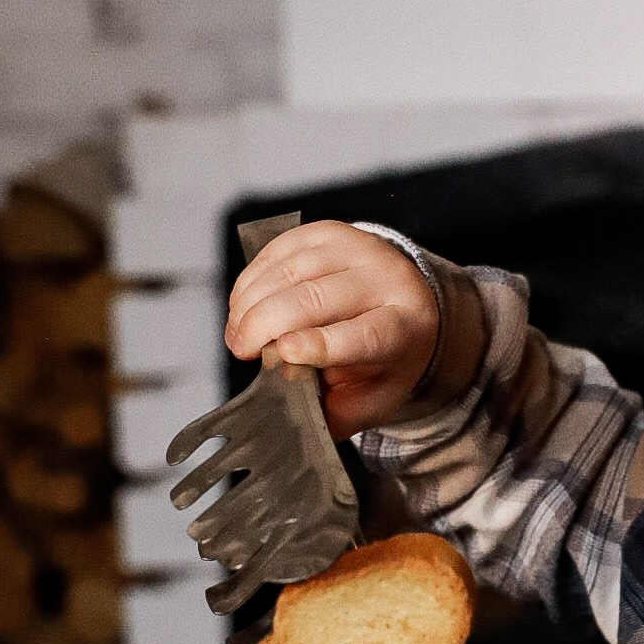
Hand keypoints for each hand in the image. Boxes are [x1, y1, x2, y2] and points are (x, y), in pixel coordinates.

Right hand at [224, 222, 446, 437]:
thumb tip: (289, 410)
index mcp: (405, 327)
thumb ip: (334, 411)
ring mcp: (359, 248)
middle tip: (241, 349)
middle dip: (266, 324)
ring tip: (237, 333)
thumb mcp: (372, 397)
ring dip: (251, 302)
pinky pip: (280, 249)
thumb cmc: (384, 357)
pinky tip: (242, 305)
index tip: (285, 352)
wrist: (404, 302)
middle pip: (317, 298)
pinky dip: (252, 279)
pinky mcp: (331, 232)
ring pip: (292, 270)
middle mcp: (387, 279)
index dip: (323, 343)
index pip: (366, 334)